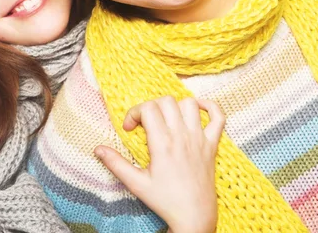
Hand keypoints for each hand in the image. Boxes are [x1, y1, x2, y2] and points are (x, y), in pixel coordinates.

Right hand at [94, 96, 224, 232]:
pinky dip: (210, 107)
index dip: (134, 112)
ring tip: (167, 119)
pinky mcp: (212, 144)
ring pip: (189, 104)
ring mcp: (199, 139)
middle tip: (147, 123)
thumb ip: (116, 164)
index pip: (148, 108)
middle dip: (152, 107)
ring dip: (175, 106)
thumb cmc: (165, 201)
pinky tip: (197, 110)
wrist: (194, 216)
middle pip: (167, 101)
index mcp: (162, 144)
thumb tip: (98, 149)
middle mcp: (182, 136)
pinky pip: (219, 116)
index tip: (130, 128)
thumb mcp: (136, 183)